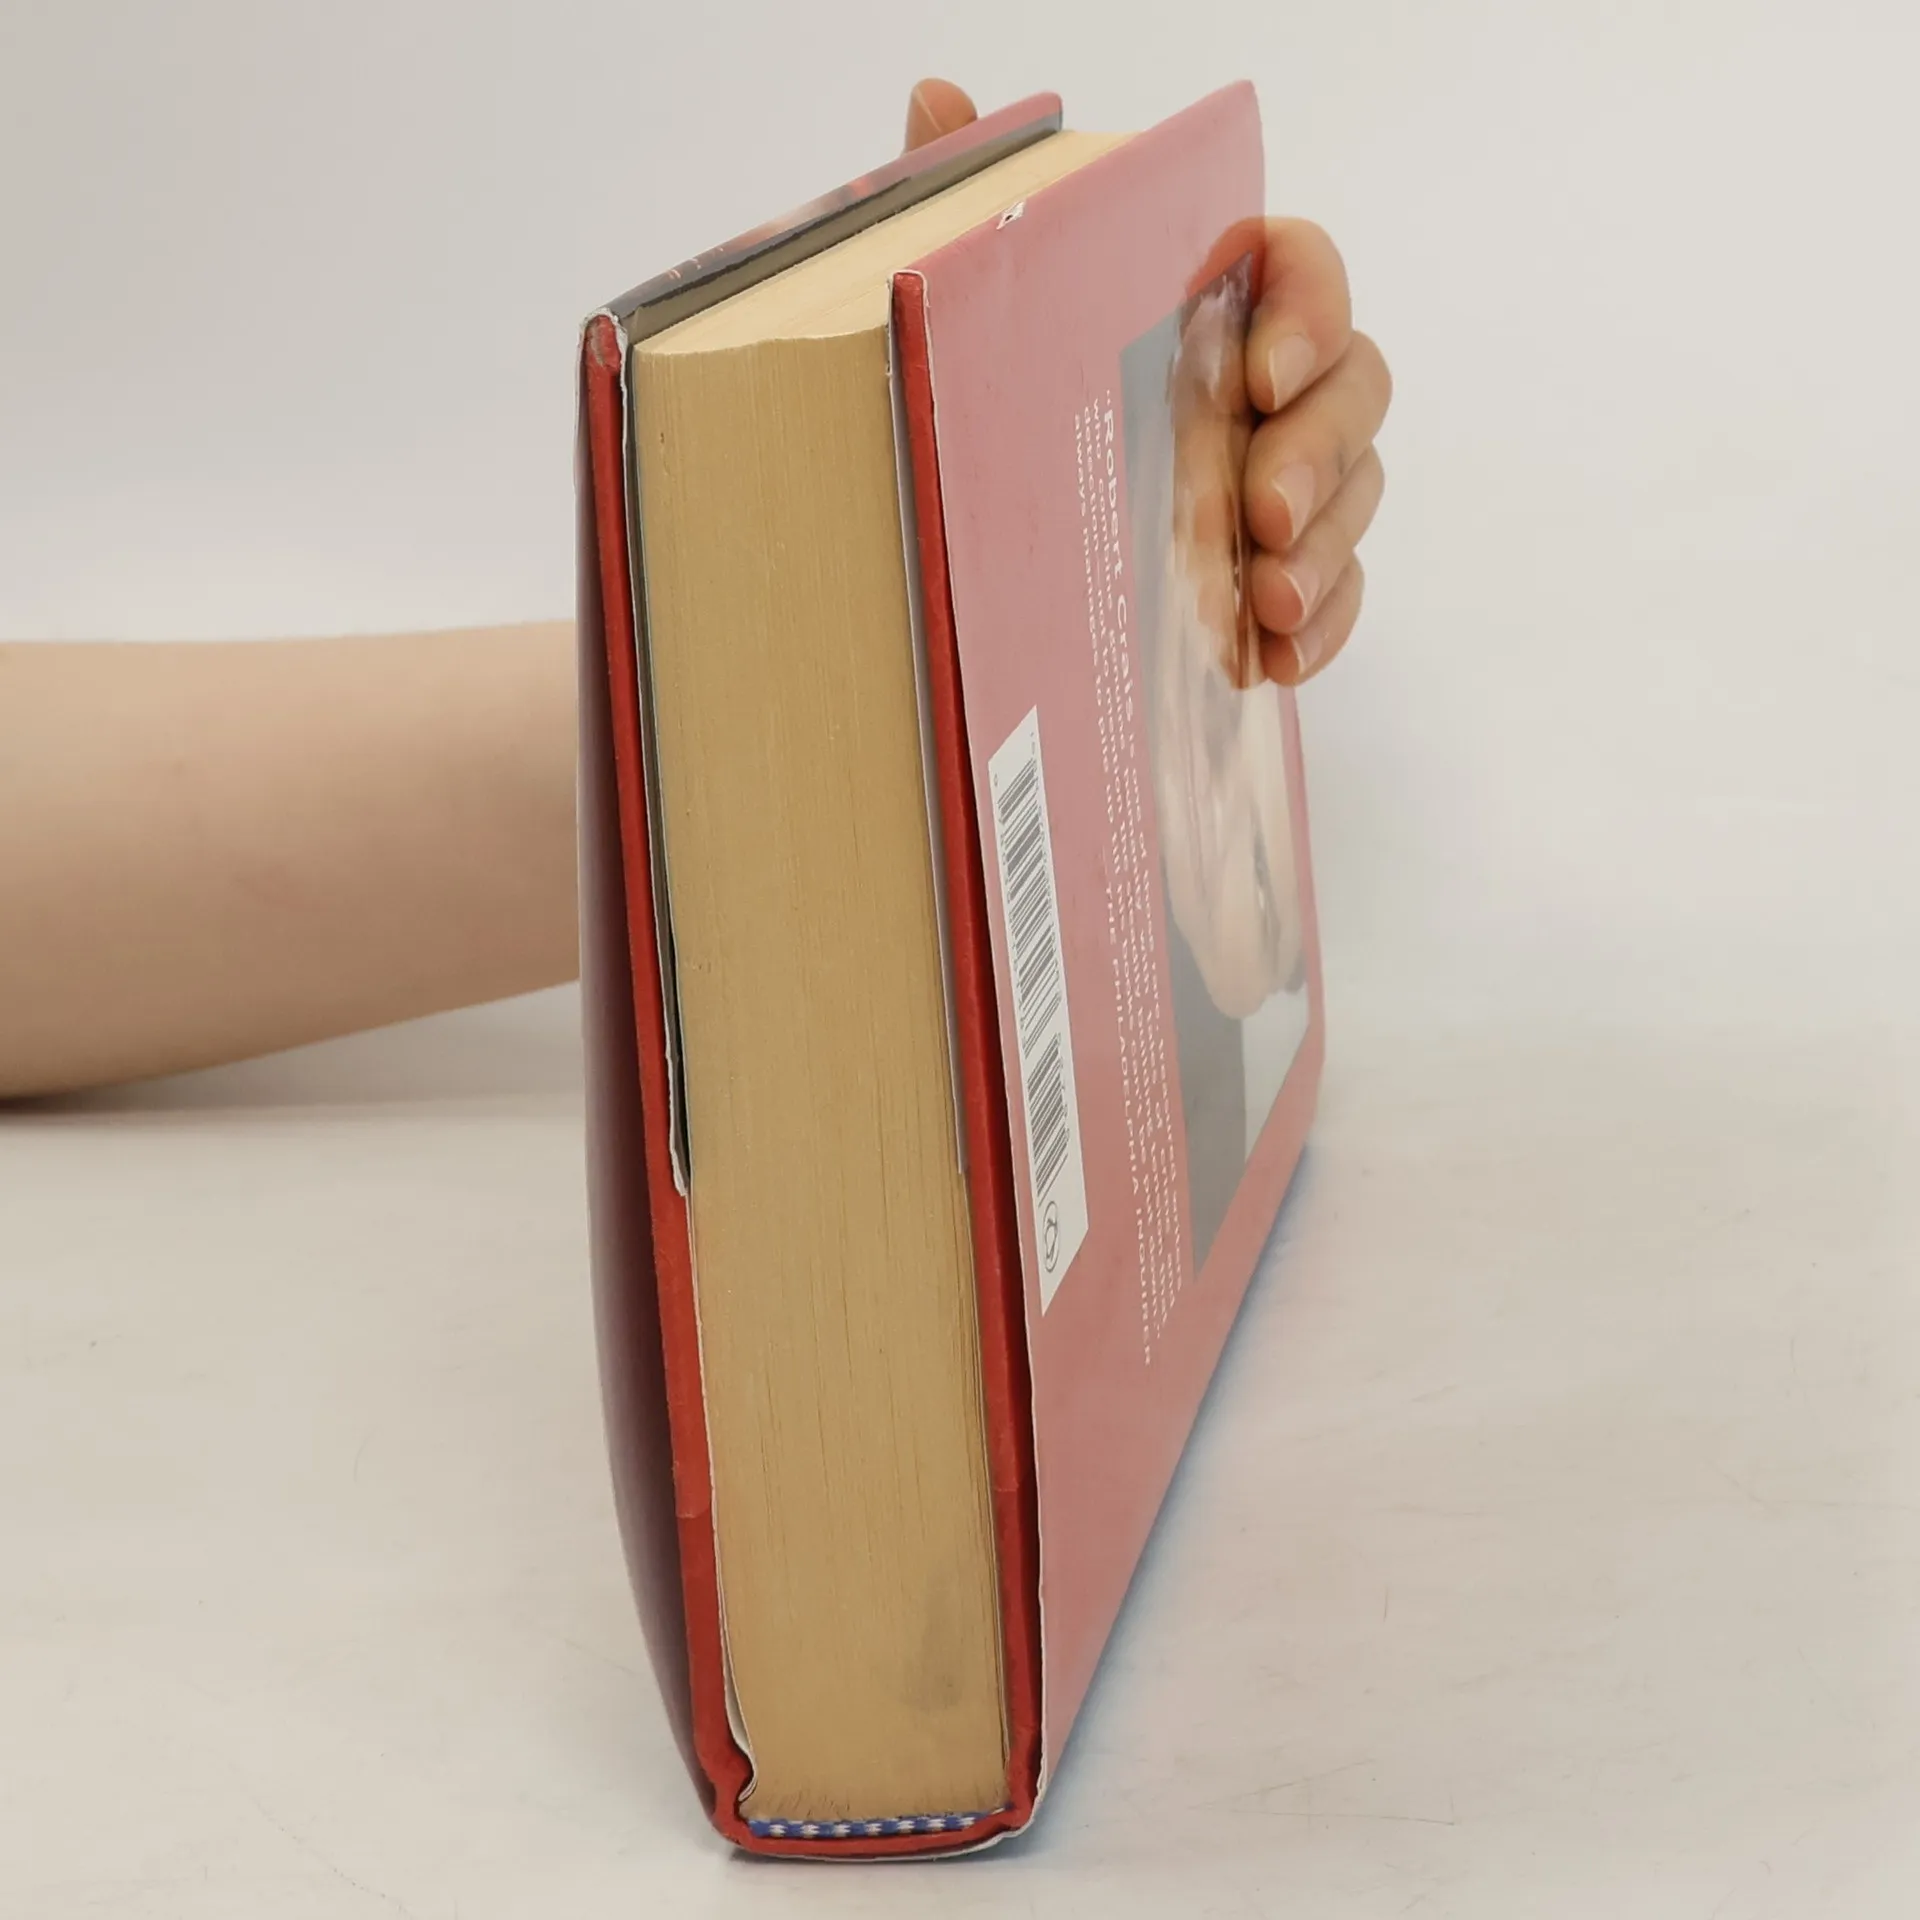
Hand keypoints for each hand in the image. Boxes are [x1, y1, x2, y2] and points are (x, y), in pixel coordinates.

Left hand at [906, 80, 1389, 689]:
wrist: (1002, 529)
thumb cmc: (1017, 379)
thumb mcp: (986, 297)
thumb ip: (978, 198)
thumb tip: (938, 103)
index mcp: (1219, 298)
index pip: (1305, 269)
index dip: (1307, 312)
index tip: (1260, 375)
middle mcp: (1277, 381)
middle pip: (1352, 391)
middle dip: (1318, 453)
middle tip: (1264, 514)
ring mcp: (1295, 478)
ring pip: (1356, 497)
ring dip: (1324, 553)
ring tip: (1267, 602)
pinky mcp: (1289, 568)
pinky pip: (1339, 592)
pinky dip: (1317, 626)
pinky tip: (1275, 660)